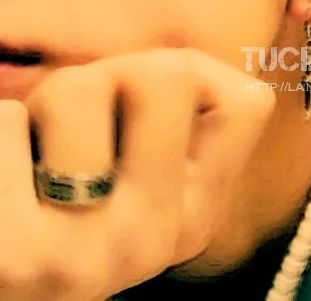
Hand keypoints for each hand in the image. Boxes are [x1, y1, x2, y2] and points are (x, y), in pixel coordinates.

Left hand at [0, 48, 274, 299]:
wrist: (4, 279)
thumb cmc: (68, 191)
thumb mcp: (143, 157)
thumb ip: (174, 109)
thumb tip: (203, 66)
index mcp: (197, 214)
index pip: (250, 102)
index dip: (193, 80)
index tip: (143, 118)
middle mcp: (154, 243)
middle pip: (168, 74)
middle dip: (111, 78)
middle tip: (78, 131)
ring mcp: (84, 257)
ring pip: (79, 88)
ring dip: (45, 103)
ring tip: (37, 156)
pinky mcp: (14, 258)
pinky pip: (7, 120)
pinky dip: (2, 127)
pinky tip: (7, 179)